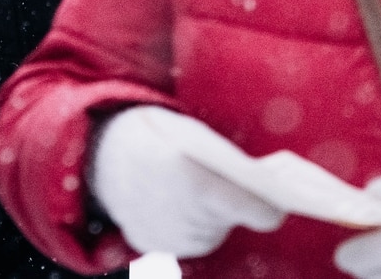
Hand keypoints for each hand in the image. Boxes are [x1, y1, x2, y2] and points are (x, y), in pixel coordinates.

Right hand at [86, 105, 284, 257]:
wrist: (94, 153)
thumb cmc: (152, 134)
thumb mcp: (192, 132)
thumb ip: (233, 161)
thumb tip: (278, 183)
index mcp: (194, 179)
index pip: (260, 210)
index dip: (275, 204)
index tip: (285, 196)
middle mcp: (181, 216)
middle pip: (235, 221)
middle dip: (239, 201)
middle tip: (230, 179)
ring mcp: (165, 238)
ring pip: (214, 232)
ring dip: (214, 213)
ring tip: (189, 183)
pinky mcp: (151, 247)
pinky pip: (189, 239)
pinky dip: (190, 222)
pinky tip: (171, 198)